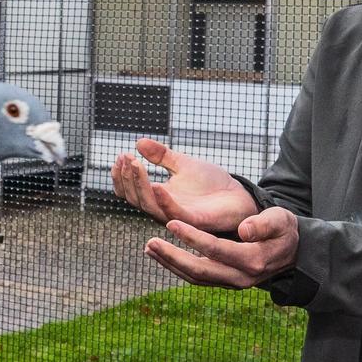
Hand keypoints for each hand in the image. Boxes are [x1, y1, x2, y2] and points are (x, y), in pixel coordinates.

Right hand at [111, 137, 258, 231]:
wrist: (239, 195)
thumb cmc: (212, 184)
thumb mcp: (183, 163)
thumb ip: (162, 155)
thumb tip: (139, 142)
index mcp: (158, 197)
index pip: (130, 191)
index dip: (121, 176)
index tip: (121, 155)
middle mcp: (163, 209)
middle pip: (135, 198)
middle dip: (127, 178)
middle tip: (127, 158)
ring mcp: (178, 216)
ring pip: (149, 205)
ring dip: (139, 185)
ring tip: (136, 165)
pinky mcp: (195, 220)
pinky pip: (174, 213)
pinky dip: (163, 200)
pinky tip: (157, 184)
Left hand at [145, 207, 299, 289]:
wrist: (292, 252)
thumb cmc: (284, 230)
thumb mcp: (281, 221)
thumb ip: (264, 223)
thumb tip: (243, 229)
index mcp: (253, 260)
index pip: (216, 250)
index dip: (192, 237)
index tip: (171, 223)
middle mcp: (240, 277)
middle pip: (199, 270)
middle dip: (172, 257)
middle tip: (150, 242)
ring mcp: (231, 282)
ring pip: (195, 277)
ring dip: (170, 263)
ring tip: (150, 247)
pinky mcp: (224, 281)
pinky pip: (197, 277)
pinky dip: (177, 267)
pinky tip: (161, 254)